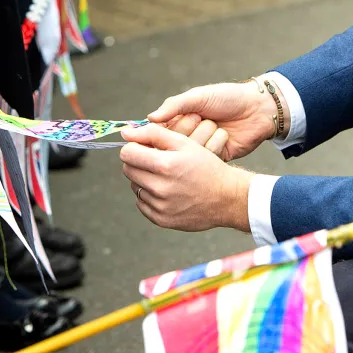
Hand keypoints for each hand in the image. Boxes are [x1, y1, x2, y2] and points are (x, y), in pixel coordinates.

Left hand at [120, 124, 253, 231]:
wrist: (226, 197)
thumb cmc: (206, 167)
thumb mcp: (185, 143)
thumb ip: (154, 134)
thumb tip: (126, 132)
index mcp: (165, 165)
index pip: (127, 153)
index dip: (134, 147)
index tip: (144, 148)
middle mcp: (160, 188)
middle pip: (128, 170)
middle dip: (137, 162)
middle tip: (155, 160)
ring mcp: (160, 207)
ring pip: (135, 187)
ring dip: (143, 179)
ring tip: (164, 176)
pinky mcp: (161, 220)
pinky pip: (142, 204)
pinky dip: (149, 196)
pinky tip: (166, 190)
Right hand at [148, 80, 282, 161]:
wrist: (258, 109)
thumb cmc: (227, 98)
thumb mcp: (199, 96)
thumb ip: (174, 106)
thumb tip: (150, 118)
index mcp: (179, 120)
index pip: (157, 132)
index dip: (158, 132)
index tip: (163, 127)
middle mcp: (187, 137)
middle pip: (172, 144)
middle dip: (187, 128)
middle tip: (201, 116)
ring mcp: (201, 150)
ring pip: (189, 153)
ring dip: (203, 135)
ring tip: (215, 122)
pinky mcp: (215, 160)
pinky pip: (206, 160)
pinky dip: (215, 144)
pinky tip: (224, 133)